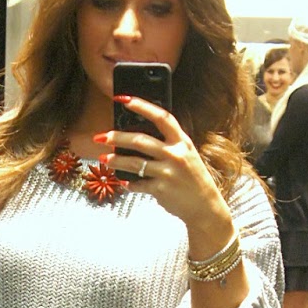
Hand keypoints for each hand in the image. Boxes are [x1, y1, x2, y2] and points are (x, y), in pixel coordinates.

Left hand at [96, 97, 233, 253]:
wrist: (205, 207)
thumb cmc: (193, 179)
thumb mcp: (187, 155)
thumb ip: (169, 145)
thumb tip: (138, 138)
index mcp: (182, 142)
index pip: (161, 117)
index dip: (142, 106)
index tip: (124, 100)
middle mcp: (175, 155)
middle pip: (140, 141)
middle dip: (117, 137)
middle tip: (102, 137)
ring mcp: (168, 173)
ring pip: (134, 163)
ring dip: (115, 160)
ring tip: (104, 159)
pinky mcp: (161, 190)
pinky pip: (138, 184)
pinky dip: (129, 183)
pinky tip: (124, 182)